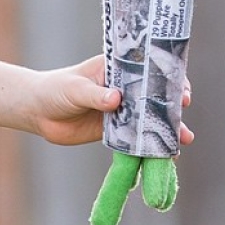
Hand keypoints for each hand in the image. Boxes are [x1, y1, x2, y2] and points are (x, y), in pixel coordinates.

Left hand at [29, 55, 194, 146]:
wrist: (39, 112)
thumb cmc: (57, 89)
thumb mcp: (75, 88)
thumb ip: (96, 94)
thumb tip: (116, 99)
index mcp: (120, 69)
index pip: (151, 70)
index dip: (169, 78)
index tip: (180, 88)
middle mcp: (127, 88)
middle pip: (157, 95)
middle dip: (174, 103)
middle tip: (185, 110)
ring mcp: (124, 110)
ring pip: (151, 118)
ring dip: (168, 128)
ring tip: (185, 139)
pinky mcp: (117, 131)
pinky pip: (138, 139)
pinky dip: (151, 147)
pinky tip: (166, 155)